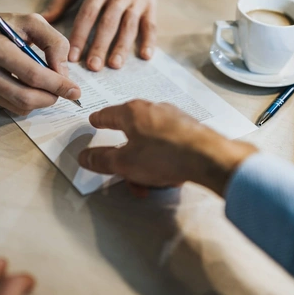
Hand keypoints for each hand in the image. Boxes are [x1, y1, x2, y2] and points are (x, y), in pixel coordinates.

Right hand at [0, 4, 80, 114]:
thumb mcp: (29, 22)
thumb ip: (54, 43)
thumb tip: (63, 73)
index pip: (33, 75)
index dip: (58, 86)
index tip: (74, 90)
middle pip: (26, 98)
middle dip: (50, 98)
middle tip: (62, 92)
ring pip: (19, 107)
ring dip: (38, 102)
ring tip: (44, 87)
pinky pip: (7, 107)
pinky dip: (21, 101)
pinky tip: (20, 85)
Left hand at [42, 0, 156, 70]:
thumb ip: (62, 1)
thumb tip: (45, 19)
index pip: (87, 14)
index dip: (79, 36)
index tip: (71, 57)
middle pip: (108, 22)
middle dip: (100, 45)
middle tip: (93, 66)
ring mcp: (137, 0)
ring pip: (129, 25)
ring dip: (122, 46)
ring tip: (114, 65)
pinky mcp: (151, 6)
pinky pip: (151, 25)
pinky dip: (149, 40)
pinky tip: (145, 56)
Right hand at [78, 100, 256, 195]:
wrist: (208, 158)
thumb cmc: (165, 155)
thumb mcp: (124, 163)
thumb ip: (102, 160)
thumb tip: (85, 157)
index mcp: (132, 112)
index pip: (108, 114)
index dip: (99, 121)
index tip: (94, 122)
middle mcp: (153, 110)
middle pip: (131, 134)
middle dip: (126, 160)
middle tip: (125, 176)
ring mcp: (173, 118)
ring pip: (150, 143)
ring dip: (145, 165)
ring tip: (149, 185)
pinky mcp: (188, 130)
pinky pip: (167, 145)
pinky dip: (162, 161)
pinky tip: (167, 177)